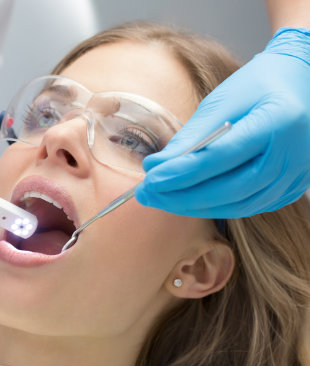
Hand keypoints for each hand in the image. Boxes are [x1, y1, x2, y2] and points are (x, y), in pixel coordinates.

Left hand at [136, 27, 309, 217]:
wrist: (302, 84)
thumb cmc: (258, 86)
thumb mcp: (222, 100)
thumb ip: (191, 136)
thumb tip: (156, 167)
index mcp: (277, 122)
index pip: (220, 157)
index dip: (181, 173)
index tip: (149, 179)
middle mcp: (293, 155)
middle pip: (229, 189)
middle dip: (181, 196)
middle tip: (146, 194)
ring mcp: (295, 175)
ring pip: (238, 205)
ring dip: (194, 206)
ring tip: (161, 198)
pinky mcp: (291, 188)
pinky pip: (248, 206)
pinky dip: (216, 207)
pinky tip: (189, 199)